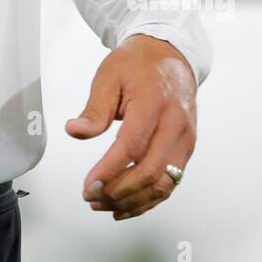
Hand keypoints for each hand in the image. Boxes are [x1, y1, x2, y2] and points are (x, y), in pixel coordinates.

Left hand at [65, 33, 195, 219]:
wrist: (171, 56)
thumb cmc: (138, 64)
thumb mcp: (109, 77)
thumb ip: (94, 110)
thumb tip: (74, 130)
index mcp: (154, 104)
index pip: (132, 146)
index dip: (110, 171)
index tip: (89, 185)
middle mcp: (176, 124)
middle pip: (151, 171)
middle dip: (119, 192)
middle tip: (91, 197)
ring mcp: (185, 139)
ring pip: (164, 184)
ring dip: (133, 201)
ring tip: (104, 205)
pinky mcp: (186, 148)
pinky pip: (171, 182)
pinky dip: (149, 199)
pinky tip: (126, 205)